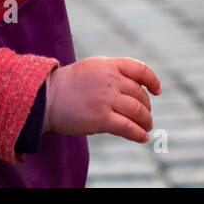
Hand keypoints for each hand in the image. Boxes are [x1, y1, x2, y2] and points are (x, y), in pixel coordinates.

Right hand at [43, 57, 161, 143]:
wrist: (47, 97)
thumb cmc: (69, 84)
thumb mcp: (92, 68)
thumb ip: (113, 73)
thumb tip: (137, 87)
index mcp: (109, 65)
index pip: (140, 70)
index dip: (152, 80)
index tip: (157, 91)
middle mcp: (110, 80)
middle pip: (140, 95)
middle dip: (147, 107)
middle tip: (145, 116)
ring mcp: (106, 99)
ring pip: (138, 111)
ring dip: (146, 121)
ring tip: (146, 127)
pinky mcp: (101, 118)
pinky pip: (128, 127)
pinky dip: (139, 134)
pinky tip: (142, 137)